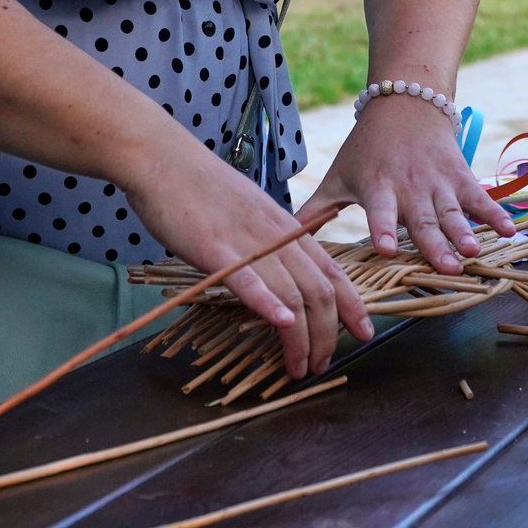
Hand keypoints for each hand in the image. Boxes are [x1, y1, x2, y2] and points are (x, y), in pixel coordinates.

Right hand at [127, 141, 371, 377]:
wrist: (164, 160)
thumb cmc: (202, 189)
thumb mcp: (250, 213)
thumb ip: (269, 243)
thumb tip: (282, 274)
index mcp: (286, 228)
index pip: (332, 271)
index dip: (352, 306)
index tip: (363, 333)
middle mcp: (276, 236)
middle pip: (318, 291)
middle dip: (326, 335)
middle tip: (321, 365)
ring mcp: (247, 241)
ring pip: (290, 293)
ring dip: (301, 337)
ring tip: (300, 367)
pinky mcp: (214, 247)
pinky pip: (248, 278)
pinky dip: (268, 302)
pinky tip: (281, 324)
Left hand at [299, 96, 515, 268]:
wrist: (405, 101)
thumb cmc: (366, 147)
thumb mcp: (338, 176)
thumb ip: (313, 211)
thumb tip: (276, 242)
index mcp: (378, 188)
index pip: (380, 212)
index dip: (384, 229)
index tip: (387, 249)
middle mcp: (410, 187)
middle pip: (423, 219)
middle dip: (434, 244)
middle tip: (447, 267)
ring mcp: (438, 181)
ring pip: (453, 210)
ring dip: (465, 231)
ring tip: (474, 251)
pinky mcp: (461, 175)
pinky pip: (480, 196)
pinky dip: (496, 213)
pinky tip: (511, 230)